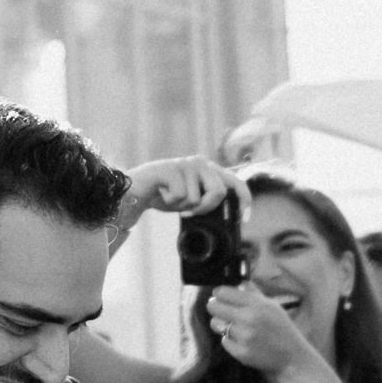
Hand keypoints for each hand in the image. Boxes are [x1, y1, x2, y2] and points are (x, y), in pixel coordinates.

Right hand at [121, 155, 241, 225]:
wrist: (137, 191)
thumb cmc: (167, 196)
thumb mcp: (193, 201)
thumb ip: (210, 202)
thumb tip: (231, 218)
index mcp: (210, 170)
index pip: (236, 182)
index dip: (244, 200)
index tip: (244, 219)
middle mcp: (201, 163)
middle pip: (218, 192)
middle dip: (204, 208)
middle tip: (188, 212)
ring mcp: (186, 164)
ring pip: (196, 197)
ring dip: (183, 206)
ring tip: (171, 197)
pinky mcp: (171, 168)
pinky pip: (179, 195)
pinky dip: (170, 201)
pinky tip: (162, 192)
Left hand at [203, 281, 312, 375]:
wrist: (292, 357)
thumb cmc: (281, 329)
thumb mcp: (272, 306)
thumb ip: (253, 293)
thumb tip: (238, 283)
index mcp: (257, 304)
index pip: (222, 292)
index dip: (219, 294)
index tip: (219, 297)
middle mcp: (249, 318)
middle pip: (213, 307)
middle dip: (215, 308)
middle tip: (222, 311)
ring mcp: (244, 337)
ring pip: (216, 324)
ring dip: (222, 325)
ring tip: (234, 327)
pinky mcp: (241, 353)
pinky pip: (224, 341)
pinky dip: (230, 341)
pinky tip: (243, 341)